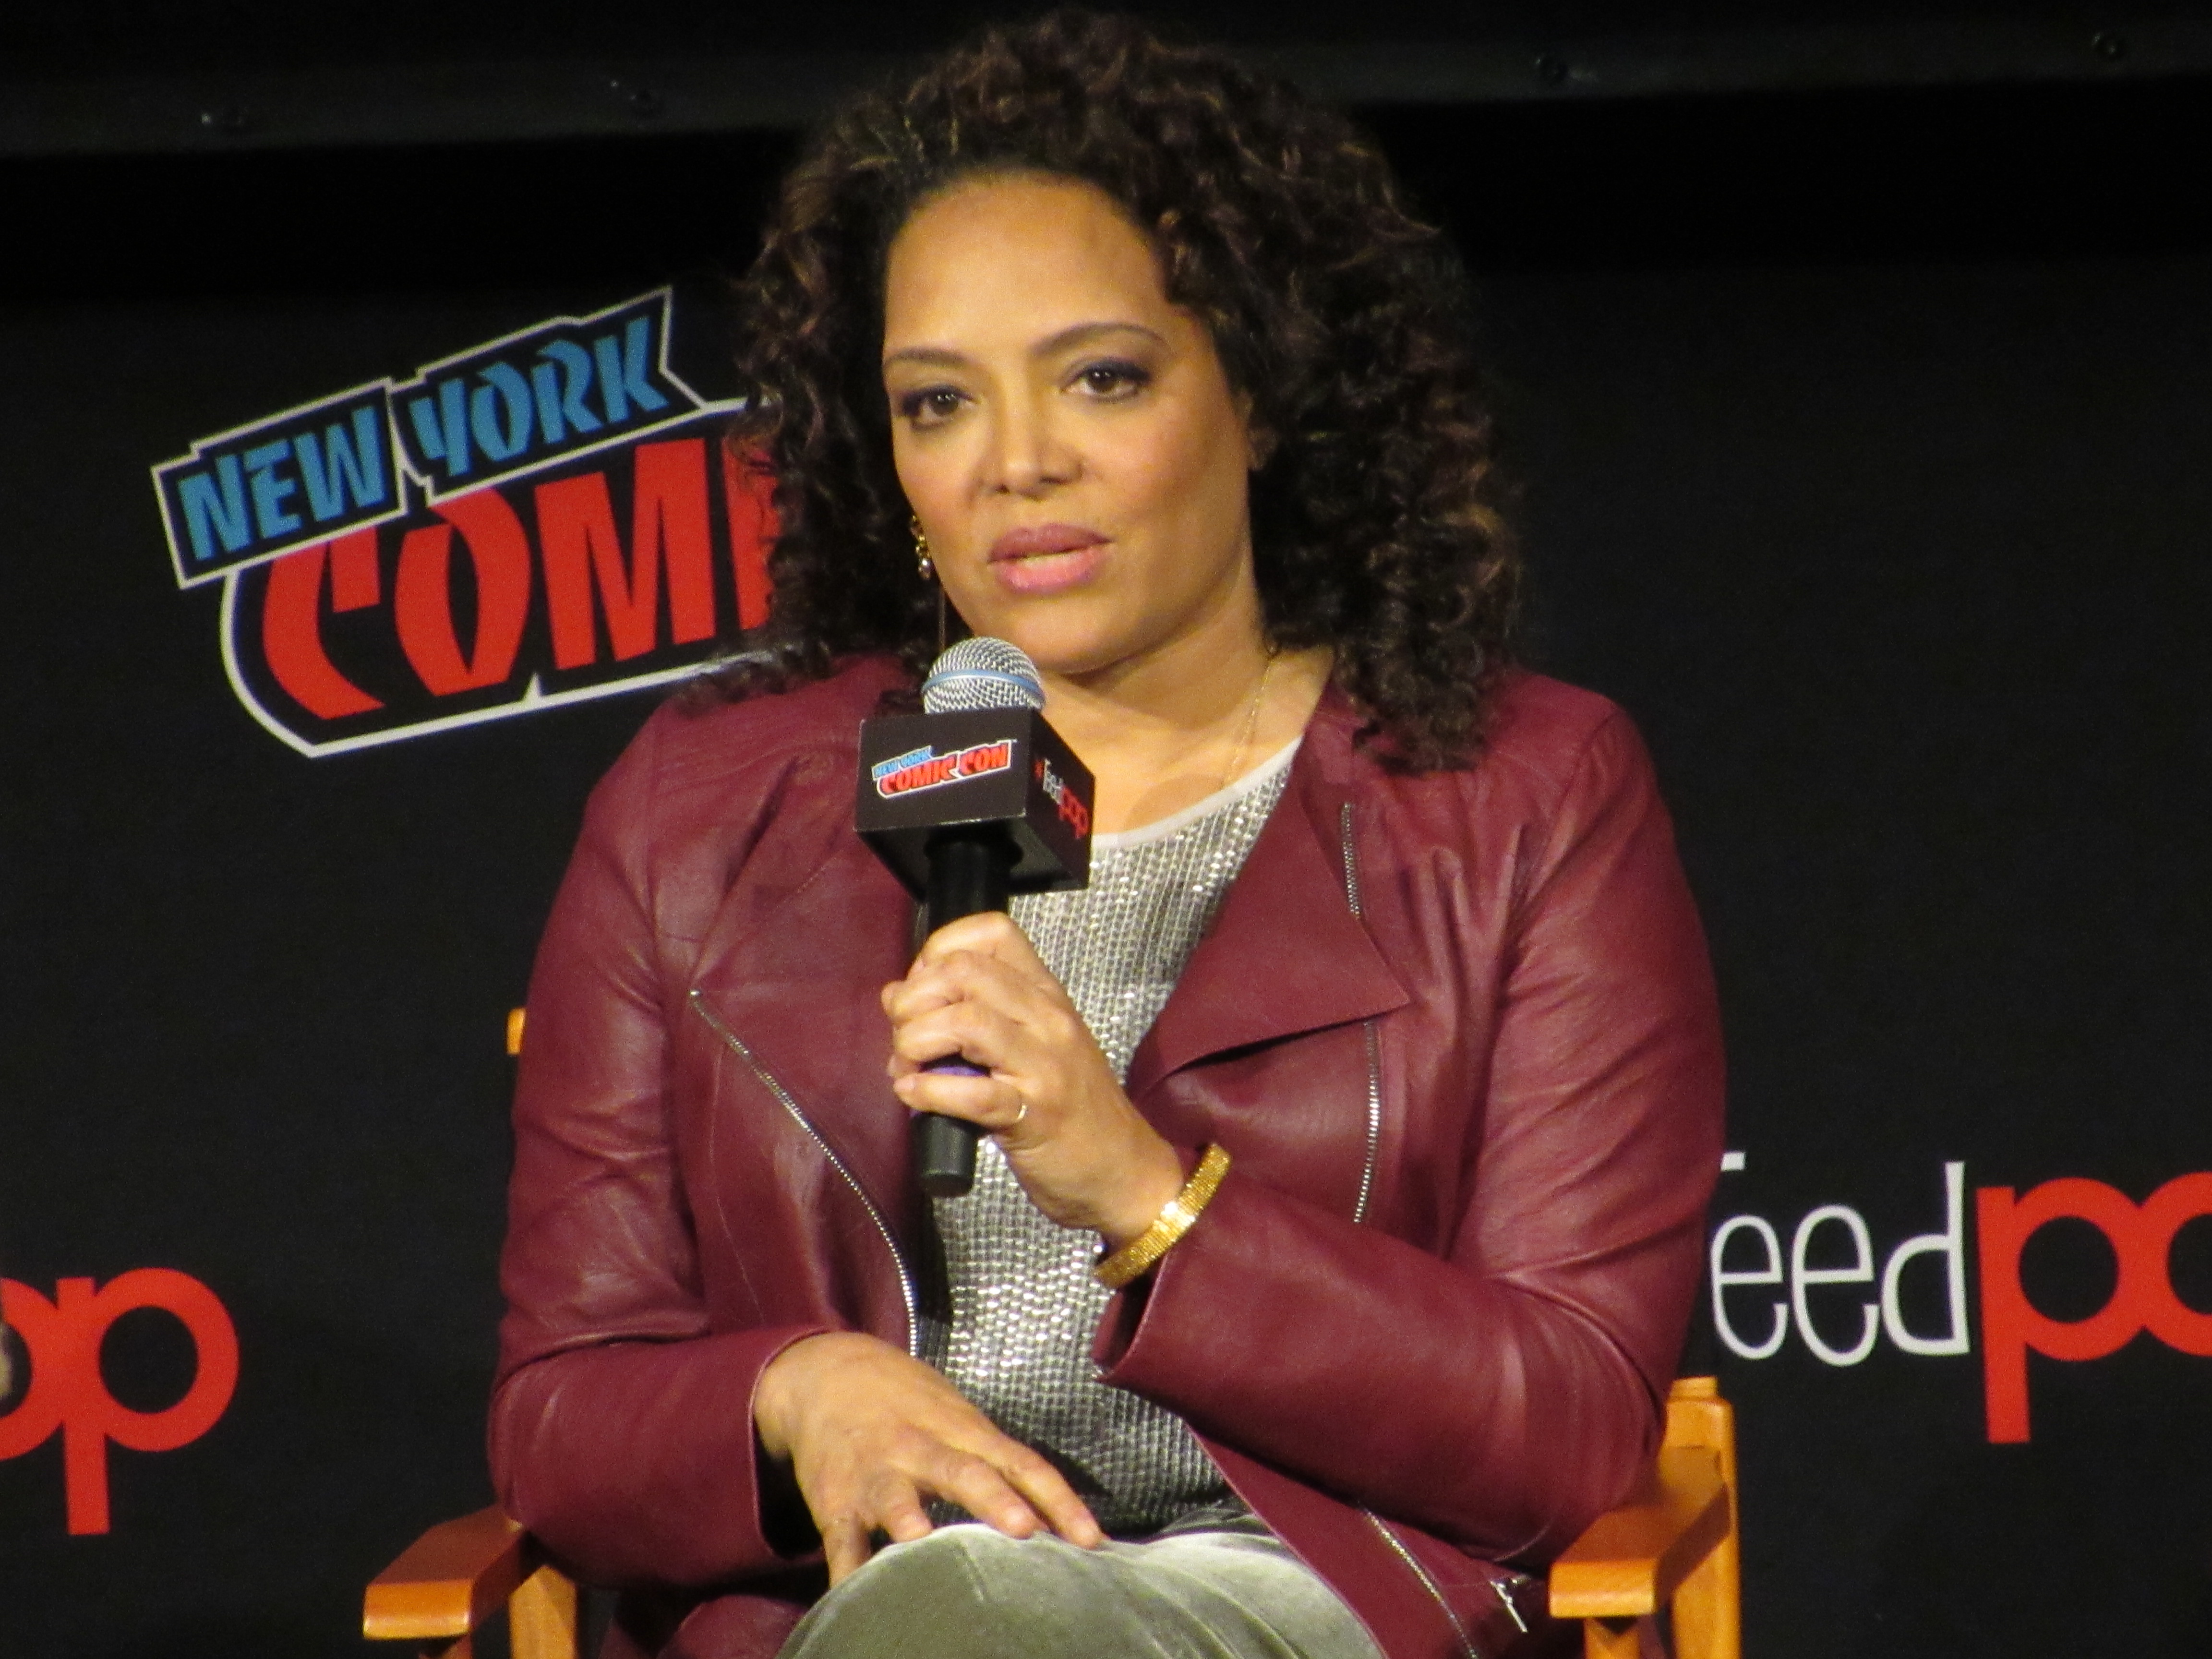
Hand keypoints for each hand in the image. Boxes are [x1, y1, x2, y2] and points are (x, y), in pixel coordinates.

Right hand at [754, 1331, 1103, 1582]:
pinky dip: (849, 1570)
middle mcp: (921, 1448)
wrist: (824, 1372)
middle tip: (1024, 1529)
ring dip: (909, 1521)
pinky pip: (842, 1540)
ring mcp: (876, 1474)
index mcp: (962, 1429)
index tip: (1090, 1538)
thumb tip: (1046, 1522)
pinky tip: (856, 1595)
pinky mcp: (835, 1500)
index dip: (1057, 1498)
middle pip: (965, 1473)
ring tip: (922, 1542)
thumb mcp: (954, 1416)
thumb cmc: (905, 1401)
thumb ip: (994, 1463)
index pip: (1020, 1462)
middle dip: (995, 1501)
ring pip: (896, 1499)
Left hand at [882, 913, 1183, 1244]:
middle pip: (963, 972)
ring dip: (915, 1041)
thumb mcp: (1031, 1045)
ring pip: (964, 1021)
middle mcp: (1047, 1019)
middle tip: (906, 1036)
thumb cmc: (1071, 1109)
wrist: (1123, 1170)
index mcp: (1045, 995)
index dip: (937, 952)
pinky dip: (928, 1091)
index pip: (990, 932)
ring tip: (909, 1067)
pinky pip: (972, 1092)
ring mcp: (1044, 1066)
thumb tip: (897, 996)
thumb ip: (975, 1015)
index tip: (922, 991)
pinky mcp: (1034, 1116)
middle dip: (914, 999)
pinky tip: (914, 1095)